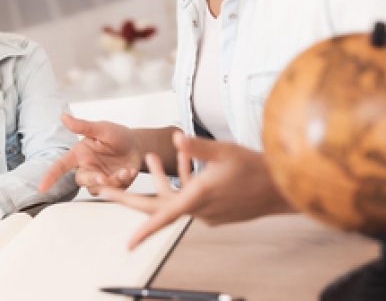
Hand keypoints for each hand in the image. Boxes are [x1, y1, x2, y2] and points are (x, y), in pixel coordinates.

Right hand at [38, 114, 141, 194]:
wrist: (137, 145)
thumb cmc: (117, 135)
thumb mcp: (102, 129)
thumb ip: (83, 126)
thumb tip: (63, 116)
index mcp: (80, 154)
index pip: (61, 166)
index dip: (50, 177)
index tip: (41, 188)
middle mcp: (87, 167)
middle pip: (81, 180)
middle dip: (92, 180)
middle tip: (103, 177)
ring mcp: (99, 178)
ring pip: (97, 188)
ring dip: (110, 182)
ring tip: (125, 172)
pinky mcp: (112, 186)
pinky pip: (113, 190)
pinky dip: (123, 182)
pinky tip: (130, 171)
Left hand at [100, 133, 292, 248]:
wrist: (284, 188)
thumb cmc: (257, 168)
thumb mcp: (226, 151)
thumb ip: (199, 147)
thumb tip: (177, 139)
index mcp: (199, 198)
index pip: (165, 216)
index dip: (145, 231)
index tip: (129, 245)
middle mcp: (199, 210)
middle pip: (157, 208)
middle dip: (129, 198)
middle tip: (102, 191)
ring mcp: (207, 213)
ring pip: (175, 199)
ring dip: (161, 180)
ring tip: (150, 158)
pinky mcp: (214, 211)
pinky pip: (189, 198)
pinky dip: (181, 183)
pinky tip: (182, 162)